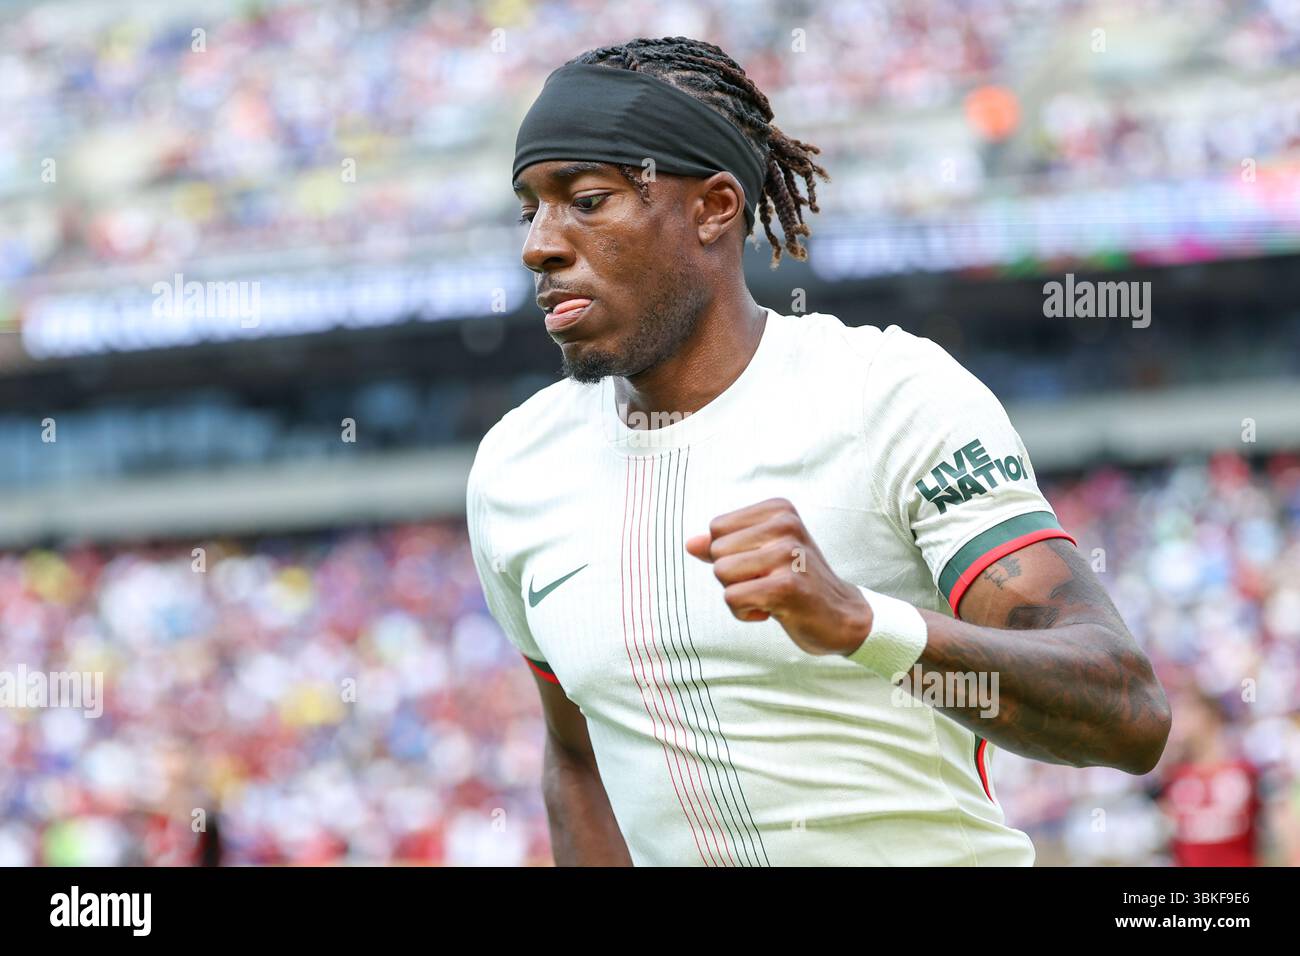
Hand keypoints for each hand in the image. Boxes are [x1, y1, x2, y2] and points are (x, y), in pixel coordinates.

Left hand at [685, 497, 872, 656]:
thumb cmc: (797, 582)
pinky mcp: (786, 586)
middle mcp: (785, 524)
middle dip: (733, 575)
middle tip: (768, 582)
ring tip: (771, 595)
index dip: (730, 554)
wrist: (842, 616)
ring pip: (721, 573)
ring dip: (739, 594)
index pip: (717, 528)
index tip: (762, 565)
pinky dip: (745, 612)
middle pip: (717, 551)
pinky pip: (732, 598)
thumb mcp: (763, 554)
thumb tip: (690, 543)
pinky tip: (773, 611)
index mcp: (779, 509)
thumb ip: (726, 545)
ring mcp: (787, 554)